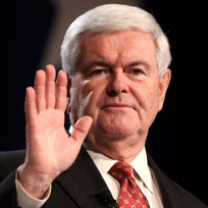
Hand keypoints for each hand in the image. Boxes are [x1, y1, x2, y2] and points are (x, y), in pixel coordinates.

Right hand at [17, 65, 91, 198]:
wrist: (48, 170)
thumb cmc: (59, 158)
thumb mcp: (75, 142)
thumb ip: (81, 129)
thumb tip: (89, 118)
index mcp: (58, 119)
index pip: (60, 99)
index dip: (61, 87)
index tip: (64, 75)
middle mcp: (48, 117)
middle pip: (49, 95)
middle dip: (50, 81)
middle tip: (51, 67)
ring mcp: (40, 121)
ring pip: (40, 99)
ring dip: (40, 86)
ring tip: (41, 72)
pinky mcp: (33, 127)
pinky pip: (31, 111)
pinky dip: (31, 100)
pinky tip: (31, 89)